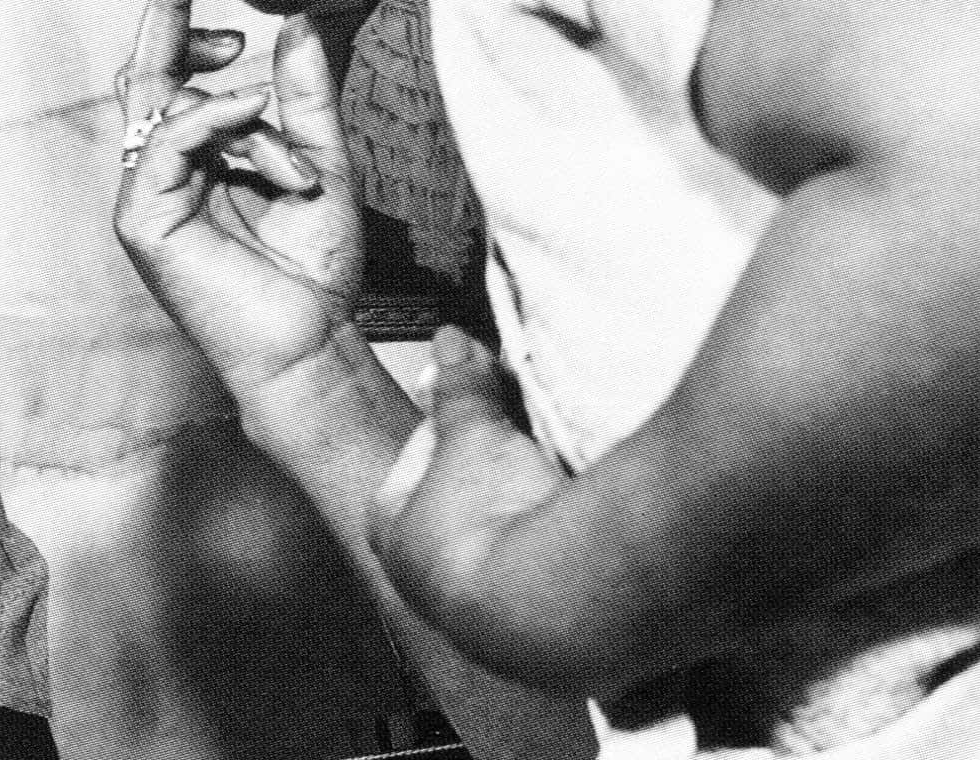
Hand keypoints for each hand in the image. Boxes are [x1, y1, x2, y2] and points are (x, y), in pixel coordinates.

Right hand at [114, 0, 364, 407]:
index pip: (172, 71)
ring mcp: (146, 195)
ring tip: (298, 167)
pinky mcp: (142, 220)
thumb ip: (304, 97)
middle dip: (166, 11)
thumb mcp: (321, 162)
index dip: (175, 13)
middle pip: (145, 71)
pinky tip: (259, 121)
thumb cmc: (314, 269)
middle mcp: (161, 171)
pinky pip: (169, 141)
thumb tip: (297, 21)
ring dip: (244, 114)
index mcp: (195, 158)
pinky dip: (217, 120)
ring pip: (168, 104)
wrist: (310, 343)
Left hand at [368, 327, 565, 641]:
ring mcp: (485, 616)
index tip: (476, 404)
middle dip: (491, 466)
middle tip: (522, 434)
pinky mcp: (541, 635)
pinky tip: (582, 515)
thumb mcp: (474, 432)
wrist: (556, 601)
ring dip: (528, 504)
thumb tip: (451, 343)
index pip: (412, 466)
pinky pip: (546, 572)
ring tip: (557, 470)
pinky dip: (559, 542)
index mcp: (397, 534)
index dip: (446, 427)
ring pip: (505, 540)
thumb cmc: (494, 522)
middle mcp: (433, 584)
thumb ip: (462, 387)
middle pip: (461, 505)